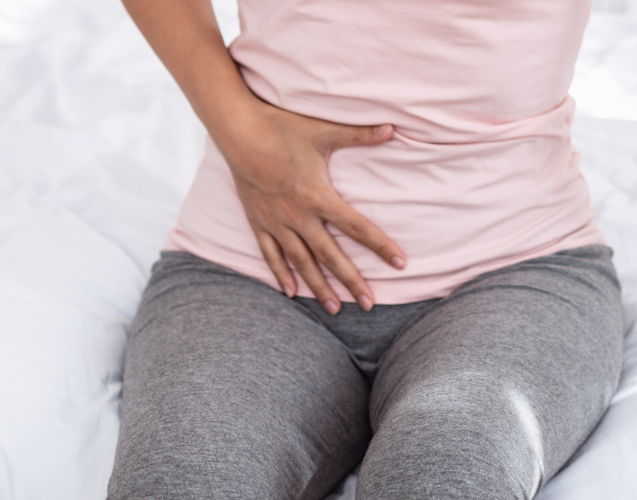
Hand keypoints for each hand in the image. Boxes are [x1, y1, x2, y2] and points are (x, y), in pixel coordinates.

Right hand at [214, 99, 404, 313]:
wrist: (236, 129)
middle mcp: (297, 215)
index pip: (356, 227)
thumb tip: (391, 128)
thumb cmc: (282, 126)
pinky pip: (270, 254)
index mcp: (318, 196)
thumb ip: (359, 134)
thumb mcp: (324, 130)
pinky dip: (281, 274)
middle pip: (330, 255)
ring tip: (335, 309)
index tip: (400, 263)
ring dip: (318, 286)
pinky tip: (291, 293)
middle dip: (351, 281)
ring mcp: (275, 221)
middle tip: (369, 304)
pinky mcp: (257, 221)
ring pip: (301, 262)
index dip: (380, 246)